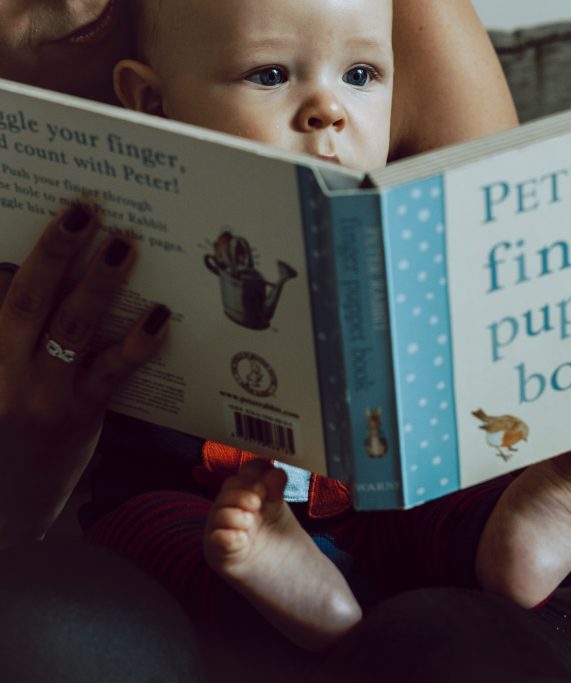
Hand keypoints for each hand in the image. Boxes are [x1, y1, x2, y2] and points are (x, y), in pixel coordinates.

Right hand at [0, 204, 169, 546]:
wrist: (1, 506)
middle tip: (83, 211)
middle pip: (26, 300)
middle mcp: (2, 370)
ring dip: (98, 284)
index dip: (20, 257)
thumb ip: (6, 332)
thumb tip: (15, 275)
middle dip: (54, 252)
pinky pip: (110, 375)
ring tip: (123, 245)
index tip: (48, 215)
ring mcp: (40, 395)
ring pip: (71, 329)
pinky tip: (157, 317)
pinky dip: (135, 343)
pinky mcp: (77, 418)